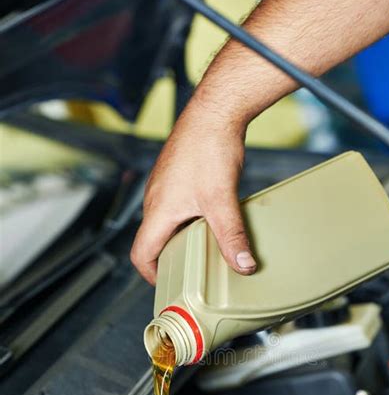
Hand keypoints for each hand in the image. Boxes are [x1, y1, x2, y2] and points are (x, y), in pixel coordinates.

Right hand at [130, 101, 256, 284]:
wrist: (215, 110)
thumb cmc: (208, 148)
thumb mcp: (221, 200)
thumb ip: (231, 235)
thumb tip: (242, 264)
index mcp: (158, 211)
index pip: (140, 254)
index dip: (151, 274)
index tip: (169, 284)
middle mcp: (155, 199)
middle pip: (153, 240)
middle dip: (170, 259)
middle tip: (192, 271)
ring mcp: (164, 186)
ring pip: (166, 222)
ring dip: (181, 238)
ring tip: (205, 247)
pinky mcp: (177, 175)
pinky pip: (176, 206)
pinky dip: (189, 219)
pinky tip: (211, 218)